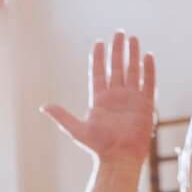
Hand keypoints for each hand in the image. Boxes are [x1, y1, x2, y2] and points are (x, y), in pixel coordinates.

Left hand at [42, 32, 155, 164]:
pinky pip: (148, 82)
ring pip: (132, 71)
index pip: (99, 73)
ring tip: (133, 38)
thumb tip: (43, 107)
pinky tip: (148, 56)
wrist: (120, 157)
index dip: (99, 58)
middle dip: (117, 50)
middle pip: (116, 68)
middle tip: (119, 33)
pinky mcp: (145, 104)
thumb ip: (62, 116)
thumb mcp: (77, 130)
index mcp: (100, 100)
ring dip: (133, 55)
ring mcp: (131, 99)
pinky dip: (148, 70)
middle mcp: (116, 97)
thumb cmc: (99, 146)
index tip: (99, 42)